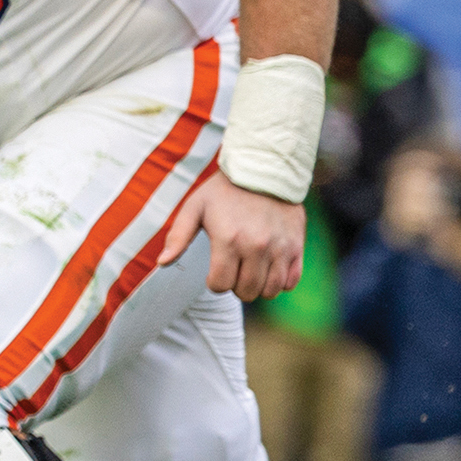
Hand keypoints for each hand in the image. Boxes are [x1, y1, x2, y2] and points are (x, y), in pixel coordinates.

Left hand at [161, 172, 302, 300]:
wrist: (264, 169)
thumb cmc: (224, 190)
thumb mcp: (195, 207)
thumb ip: (178, 236)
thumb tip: (163, 263)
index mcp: (228, 239)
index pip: (220, 285)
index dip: (214, 283)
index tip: (214, 273)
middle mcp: (256, 247)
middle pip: (245, 292)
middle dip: (235, 286)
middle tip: (233, 271)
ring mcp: (280, 248)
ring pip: (270, 291)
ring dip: (257, 287)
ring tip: (250, 272)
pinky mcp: (297, 246)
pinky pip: (291, 281)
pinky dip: (280, 282)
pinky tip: (269, 268)